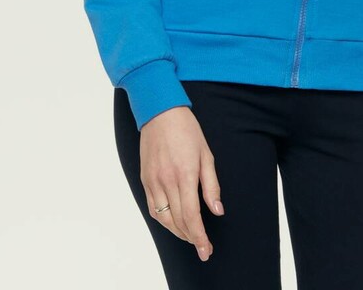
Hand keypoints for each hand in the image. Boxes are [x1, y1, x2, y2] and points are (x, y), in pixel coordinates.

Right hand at [139, 106, 224, 261]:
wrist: (160, 112)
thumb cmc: (187, 130)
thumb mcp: (206, 154)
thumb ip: (211, 185)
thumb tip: (217, 210)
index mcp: (185, 174)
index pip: (191, 216)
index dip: (199, 237)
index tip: (206, 250)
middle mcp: (166, 181)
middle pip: (178, 221)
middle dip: (192, 238)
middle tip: (203, 248)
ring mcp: (153, 180)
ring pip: (164, 218)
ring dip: (177, 232)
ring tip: (191, 237)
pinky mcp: (145, 179)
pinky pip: (153, 208)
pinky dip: (163, 220)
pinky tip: (173, 222)